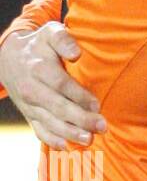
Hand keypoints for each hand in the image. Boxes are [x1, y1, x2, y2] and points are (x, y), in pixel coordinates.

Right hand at [0, 23, 105, 149]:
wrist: (8, 58)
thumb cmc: (39, 44)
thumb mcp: (50, 33)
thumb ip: (64, 39)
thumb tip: (76, 54)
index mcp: (39, 69)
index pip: (62, 85)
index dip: (80, 97)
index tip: (98, 105)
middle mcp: (32, 89)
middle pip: (58, 107)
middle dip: (80, 119)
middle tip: (102, 127)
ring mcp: (29, 104)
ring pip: (49, 122)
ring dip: (69, 133)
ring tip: (88, 140)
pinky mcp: (28, 114)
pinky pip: (39, 130)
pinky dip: (52, 140)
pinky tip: (67, 147)